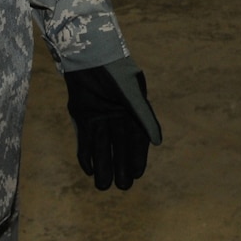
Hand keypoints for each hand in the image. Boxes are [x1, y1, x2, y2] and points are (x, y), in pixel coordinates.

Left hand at [63, 56, 162, 190]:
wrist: (89, 54)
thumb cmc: (116, 72)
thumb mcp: (132, 95)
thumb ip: (144, 118)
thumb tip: (158, 142)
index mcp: (133, 111)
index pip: (137, 140)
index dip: (137, 157)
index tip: (136, 174)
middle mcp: (117, 116)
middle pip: (120, 147)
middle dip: (120, 166)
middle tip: (122, 186)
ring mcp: (99, 116)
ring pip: (102, 147)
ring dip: (103, 165)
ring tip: (103, 185)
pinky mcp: (82, 114)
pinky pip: (85, 139)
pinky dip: (86, 154)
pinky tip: (88, 169)